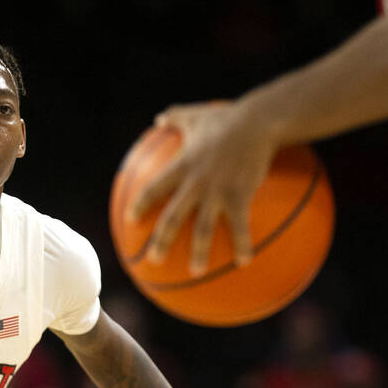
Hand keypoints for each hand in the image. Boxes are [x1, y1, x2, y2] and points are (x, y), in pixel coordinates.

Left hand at [129, 98, 279, 274]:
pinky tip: (244, 263)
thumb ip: (176, 116)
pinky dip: (242, 245)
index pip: (153, 188)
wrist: (259, 121)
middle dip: (162, 240)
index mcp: (183, 165)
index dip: (140, 204)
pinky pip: (240, 226)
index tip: (129, 220)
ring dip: (199, 252)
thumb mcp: (197, 114)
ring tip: (196, 272)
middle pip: (173, 216)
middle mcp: (196, 182)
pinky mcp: (240, 195)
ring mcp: (217, 191)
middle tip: (153, 260)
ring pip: (203, 228)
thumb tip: (159, 118)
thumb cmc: (228, 117)